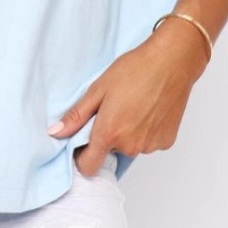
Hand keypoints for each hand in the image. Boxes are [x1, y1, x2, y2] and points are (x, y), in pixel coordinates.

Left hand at [49, 19, 209, 176]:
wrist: (172, 61)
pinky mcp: (166, 141)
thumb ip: (76, 116)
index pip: (88, 167)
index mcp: (109, 133)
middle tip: (113, 109)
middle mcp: (130, 146)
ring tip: (133, 106)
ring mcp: (150, 145)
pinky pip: (148, 142)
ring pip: (130, 147)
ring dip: (127, 133)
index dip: (82, 157)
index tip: (83, 141)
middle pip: (110, 152)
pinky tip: (148, 110)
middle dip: (107, 136)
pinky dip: (145, 131)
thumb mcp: (98, 89)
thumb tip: (55, 133)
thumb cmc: (134, 70)